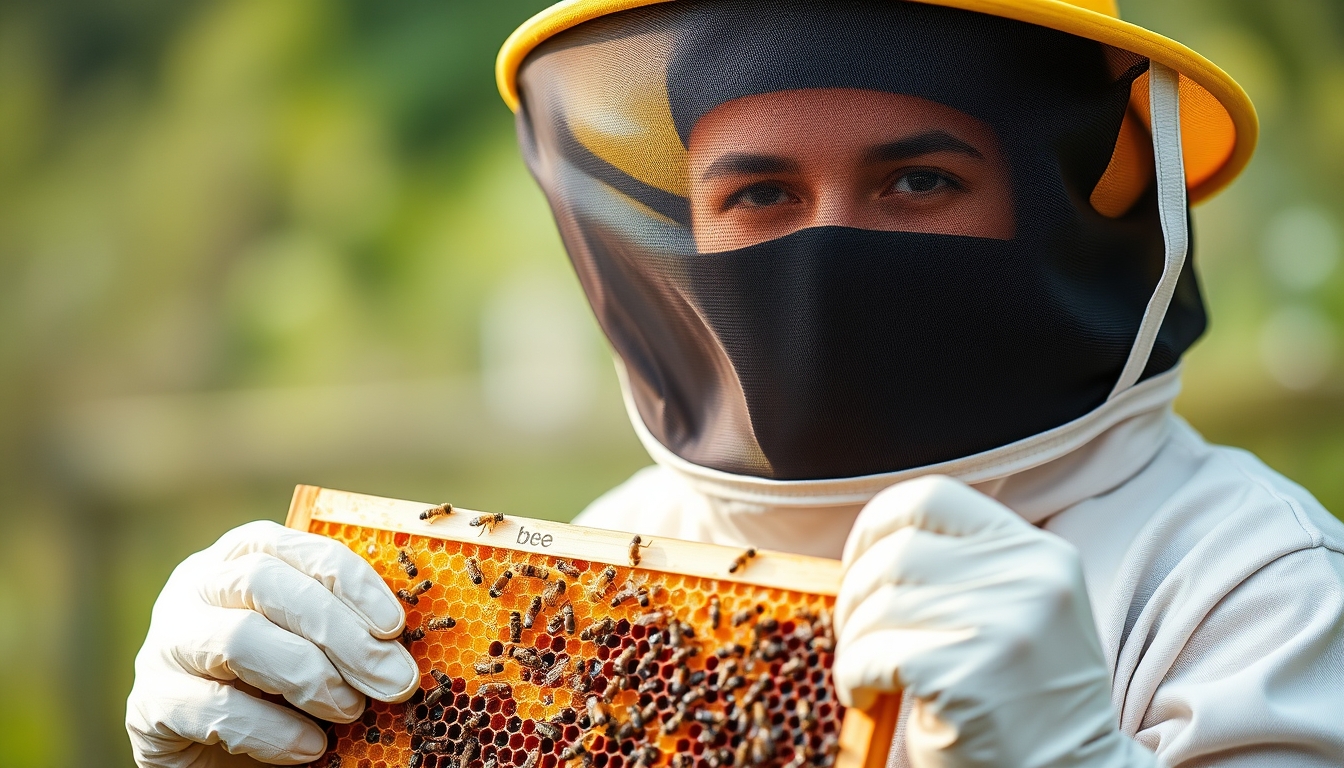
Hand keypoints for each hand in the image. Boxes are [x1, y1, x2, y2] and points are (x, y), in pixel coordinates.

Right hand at [126, 521, 419, 766]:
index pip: (300, 548)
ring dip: (308, 677)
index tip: (394, 626)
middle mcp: (197, 585)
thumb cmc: (282, 686)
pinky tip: (310, 747)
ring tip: (351, 712)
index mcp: (245, 556)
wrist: (218, 755)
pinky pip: (213, 707)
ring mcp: (166, 641)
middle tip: (393, 681)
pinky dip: (271, 730)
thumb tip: (406, 647)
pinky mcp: (150, 703)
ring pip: (238, 639)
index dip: (352, 582)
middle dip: (341, 635)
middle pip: (268, 585)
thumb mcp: (319, 646)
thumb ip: (349, 630)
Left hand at [834, 476, 1154, 766]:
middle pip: (895, 553)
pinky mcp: (970, 677)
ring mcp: (1004, 627)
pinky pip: (873, 656)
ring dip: (853, 642)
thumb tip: (870, 546)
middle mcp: (1030, 579)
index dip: (876, 524)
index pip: (932, 495)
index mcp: (1037, 553)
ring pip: (880, 605)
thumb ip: (964, 568)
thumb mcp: (1016, 612)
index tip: (859, 562)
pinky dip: (852, 677)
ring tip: (865, 673)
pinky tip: (867, 696)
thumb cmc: (1020, 700)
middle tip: (855, 635)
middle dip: (855, 595)